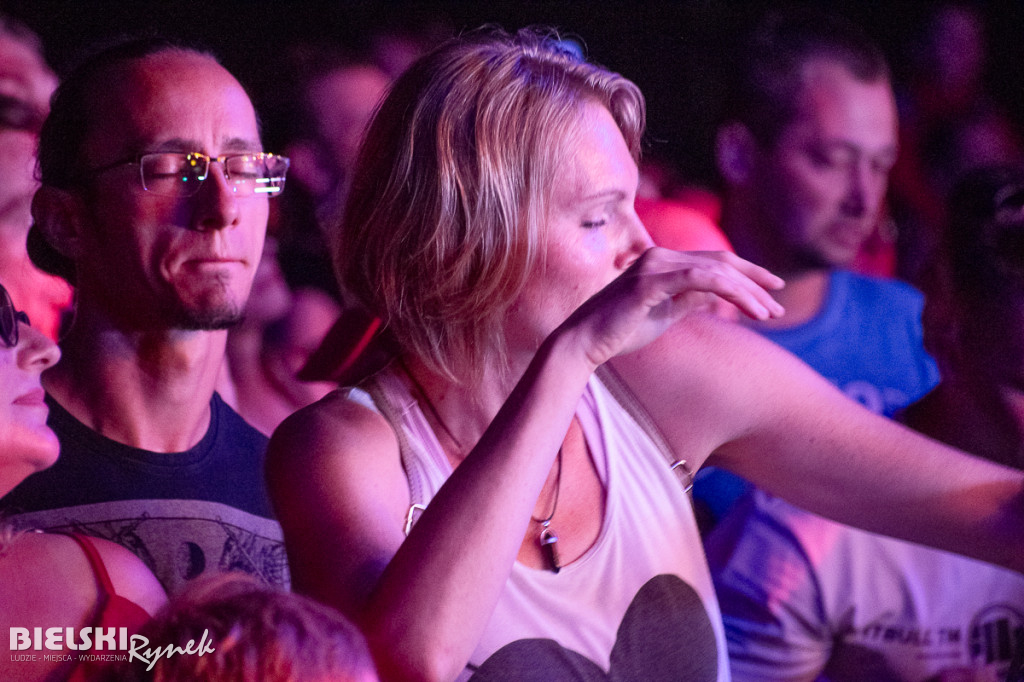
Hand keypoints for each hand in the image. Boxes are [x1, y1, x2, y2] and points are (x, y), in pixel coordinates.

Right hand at [563, 247, 784, 367]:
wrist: (585, 342)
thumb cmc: (620, 331)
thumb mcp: (664, 314)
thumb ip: (689, 299)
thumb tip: (718, 294)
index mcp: (662, 261)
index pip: (714, 262)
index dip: (748, 273)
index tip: (773, 291)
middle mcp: (659, 255)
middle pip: (721, 261)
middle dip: (755, 281)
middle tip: (780, 304)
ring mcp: (654, 265)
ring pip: (716, 271)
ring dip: (748, 292)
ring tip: (769, 314)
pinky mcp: (649, 280)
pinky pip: (700, 279)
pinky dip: (729, 292)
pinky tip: (748, 308)